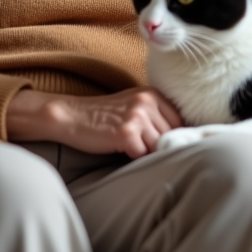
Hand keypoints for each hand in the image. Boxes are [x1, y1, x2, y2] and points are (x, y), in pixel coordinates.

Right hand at [6, 87, 183, 158]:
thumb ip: (155, 116)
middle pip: (170, 134)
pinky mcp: (126, 133)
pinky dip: (134, 157)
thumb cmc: (102, 116)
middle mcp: (147, 102)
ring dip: (146, 152)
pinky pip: (142, 154)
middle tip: (143, 148)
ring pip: (158, 145)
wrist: (70, 116)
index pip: (179, 121)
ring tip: (131, 148)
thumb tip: (181, 138)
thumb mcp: (133, 106)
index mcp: (152, 95)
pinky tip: (121, 150)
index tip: (165, 144)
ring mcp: (137, 117)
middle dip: (160, 146)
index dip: (173, 136)